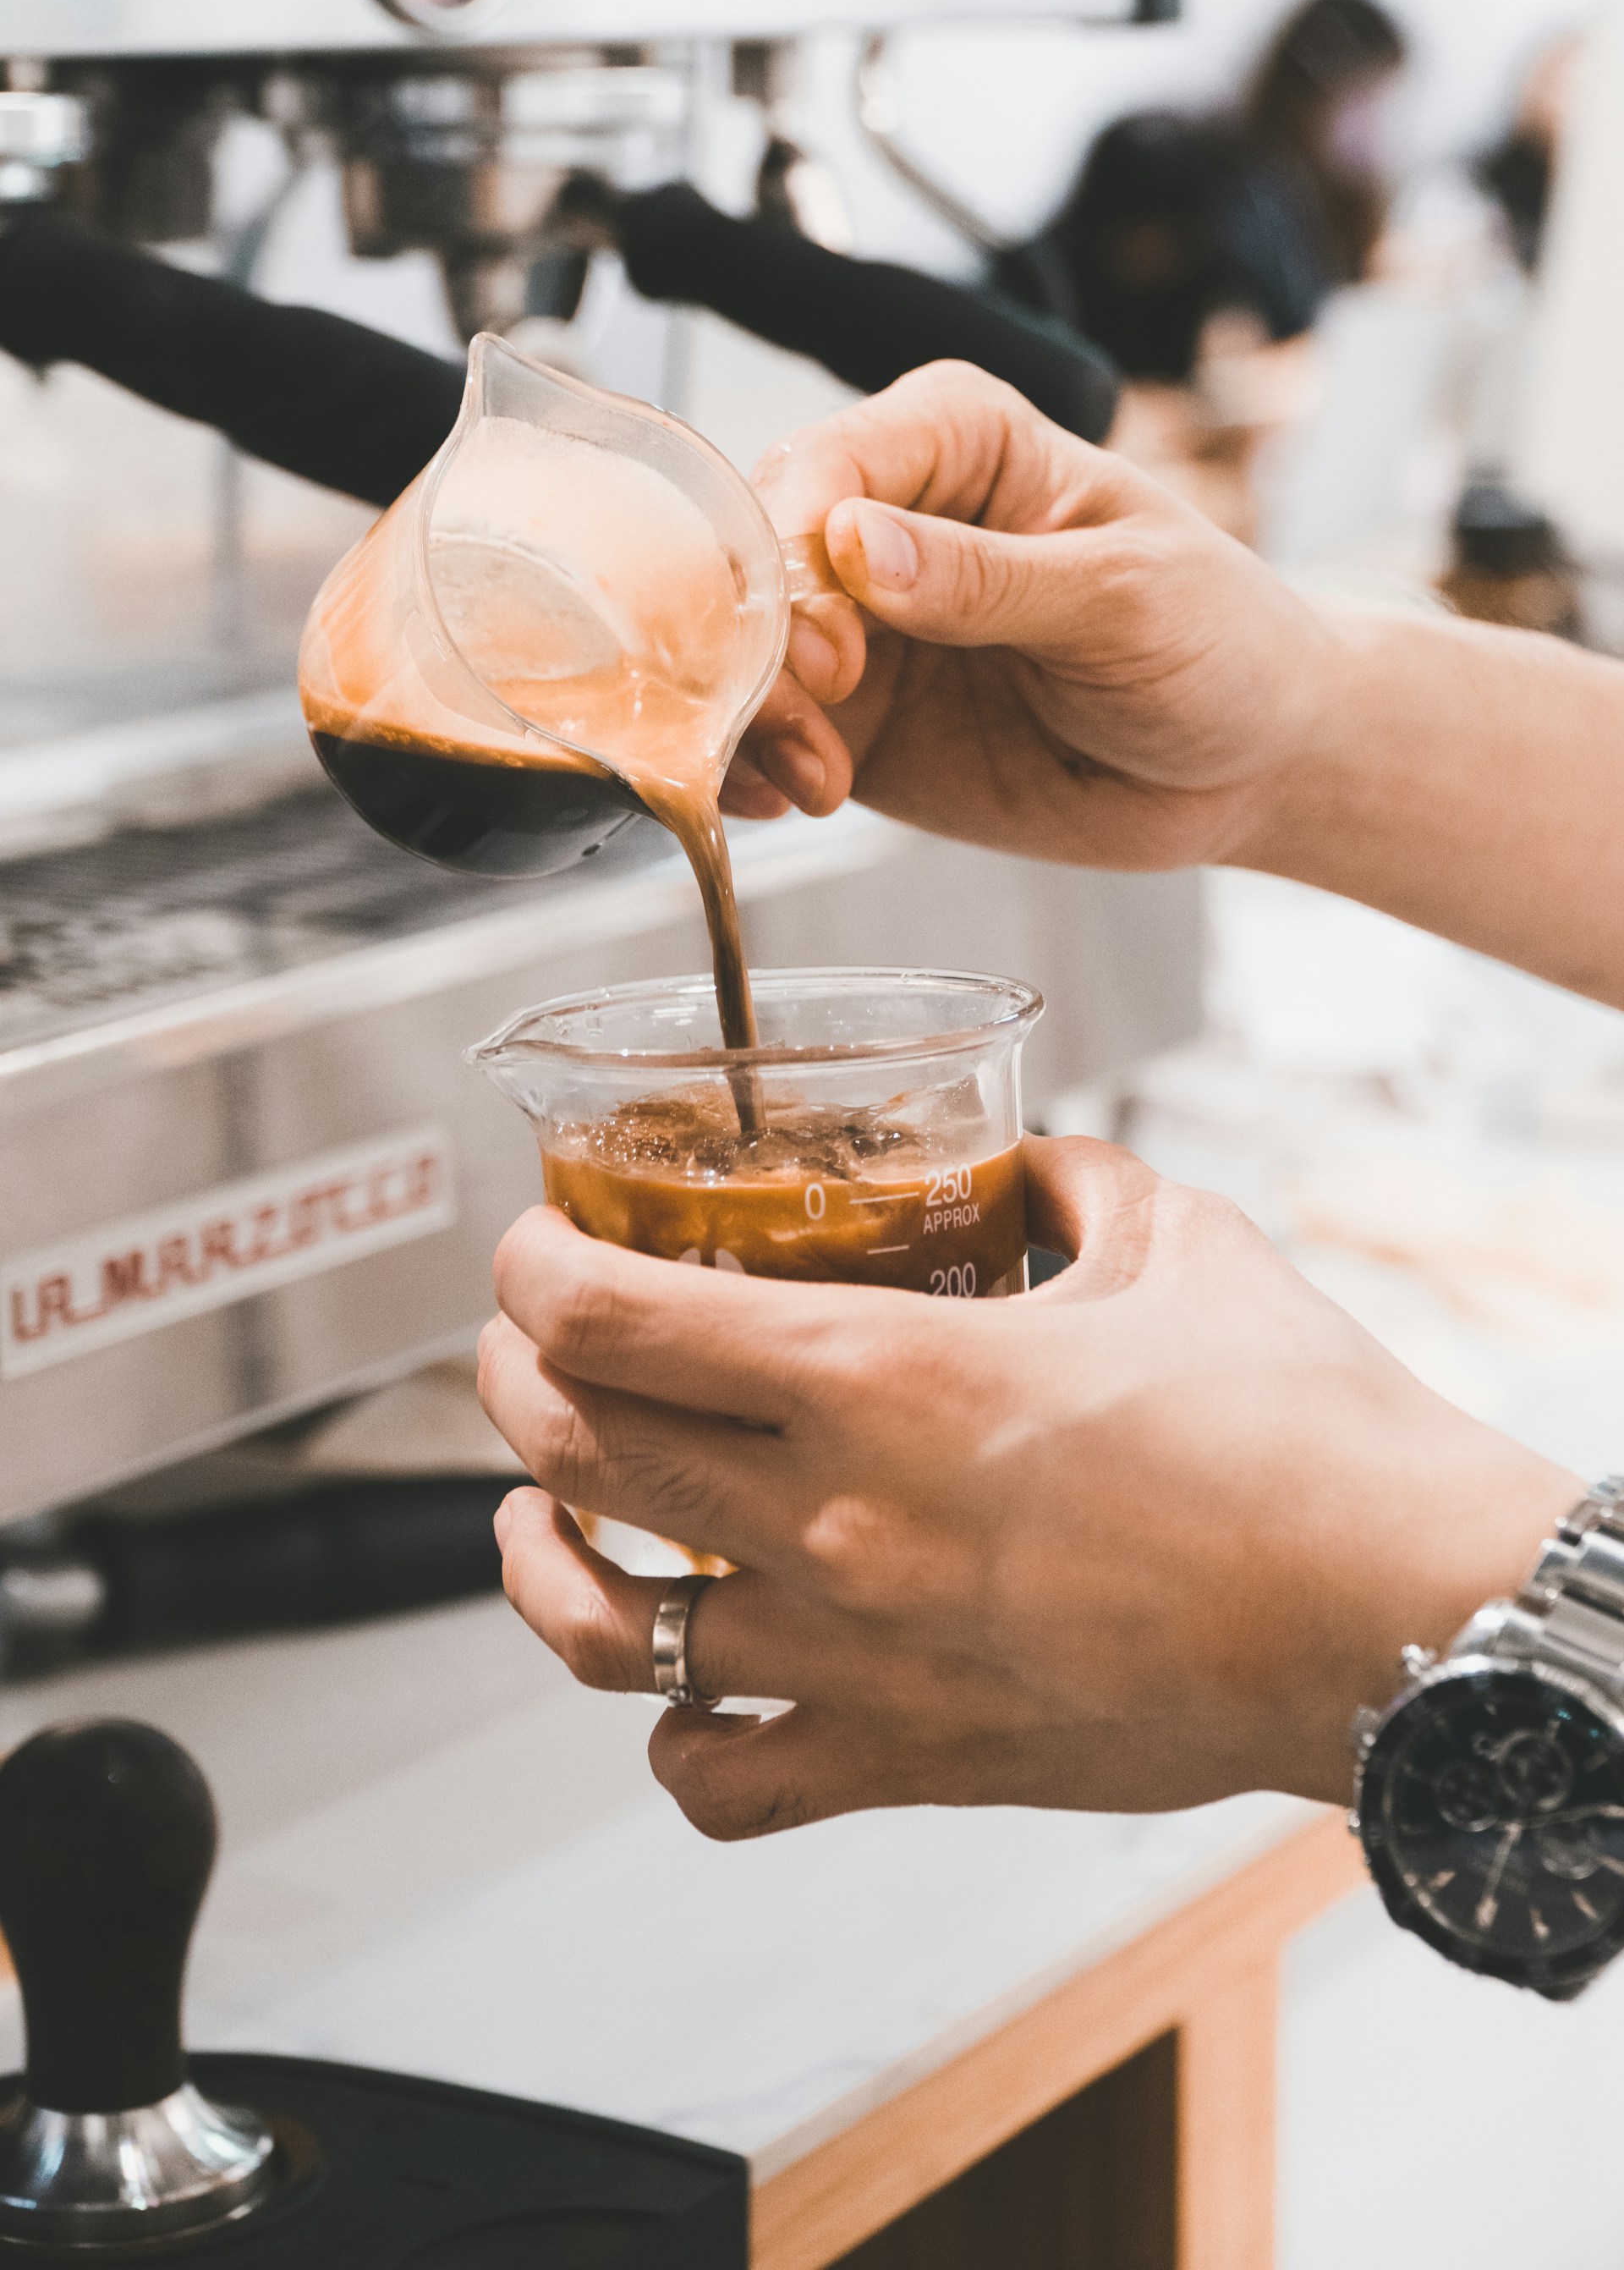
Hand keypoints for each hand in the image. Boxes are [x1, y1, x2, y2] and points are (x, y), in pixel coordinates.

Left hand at [478, 1135, 1575, 1839]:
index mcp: (884, 1373)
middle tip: (527, 1348)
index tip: (531, 1246)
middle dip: (513, 1381)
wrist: (1395, 1618)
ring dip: (545, 1564)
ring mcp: (859, 1658)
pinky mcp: (911, 1760)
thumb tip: (1025, 1172)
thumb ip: (1069, 1187)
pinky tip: (688, 1688)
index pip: (610, 1317)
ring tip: (540, 1519)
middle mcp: (836, 1520)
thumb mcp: (1175, 1246)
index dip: (529, 1269)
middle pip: (574, 1451)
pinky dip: (676, 1737)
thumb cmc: (1298, 1432)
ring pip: (609, 1632)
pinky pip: (721, 1782)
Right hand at [723, 359, 1338, 871]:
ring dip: (755, 718)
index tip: (836, 641)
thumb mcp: (1120, 599)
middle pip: (759, 559)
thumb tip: (857, 548)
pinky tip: (786, 800)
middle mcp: (887, 520)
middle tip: (819, 719)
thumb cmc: (1218, 641)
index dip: (802, 552)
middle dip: (763, 644)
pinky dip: (754, 769)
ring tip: (816, 780)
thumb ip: (985, 578)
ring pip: (748, 654)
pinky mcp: (855, 720)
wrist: (1250, 766)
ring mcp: (862, 625)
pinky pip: (769, 736)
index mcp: (953, 439)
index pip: (826, 466)